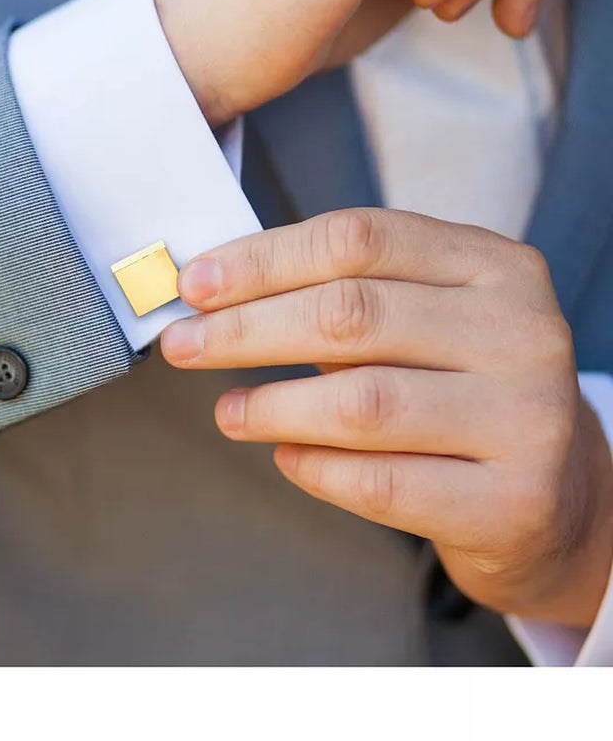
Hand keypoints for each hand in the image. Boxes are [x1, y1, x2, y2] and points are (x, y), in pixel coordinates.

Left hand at [161, 209, 612, 626]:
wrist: (556, 494)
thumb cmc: (465, 391)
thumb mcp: (429, 319)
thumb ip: (346, 296)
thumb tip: (219, 293)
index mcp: (495, 265)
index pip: (359, 239)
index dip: (263, 260)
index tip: (197, 285)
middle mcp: (522, 331)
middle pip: (351, 313)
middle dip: (246, 330)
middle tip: (184, 346)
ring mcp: (528, 418)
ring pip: (362, 402)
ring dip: (272, 405)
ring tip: (228, 411)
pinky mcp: (514, 501)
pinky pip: (382, 483)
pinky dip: (314, 468)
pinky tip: (285, 456)